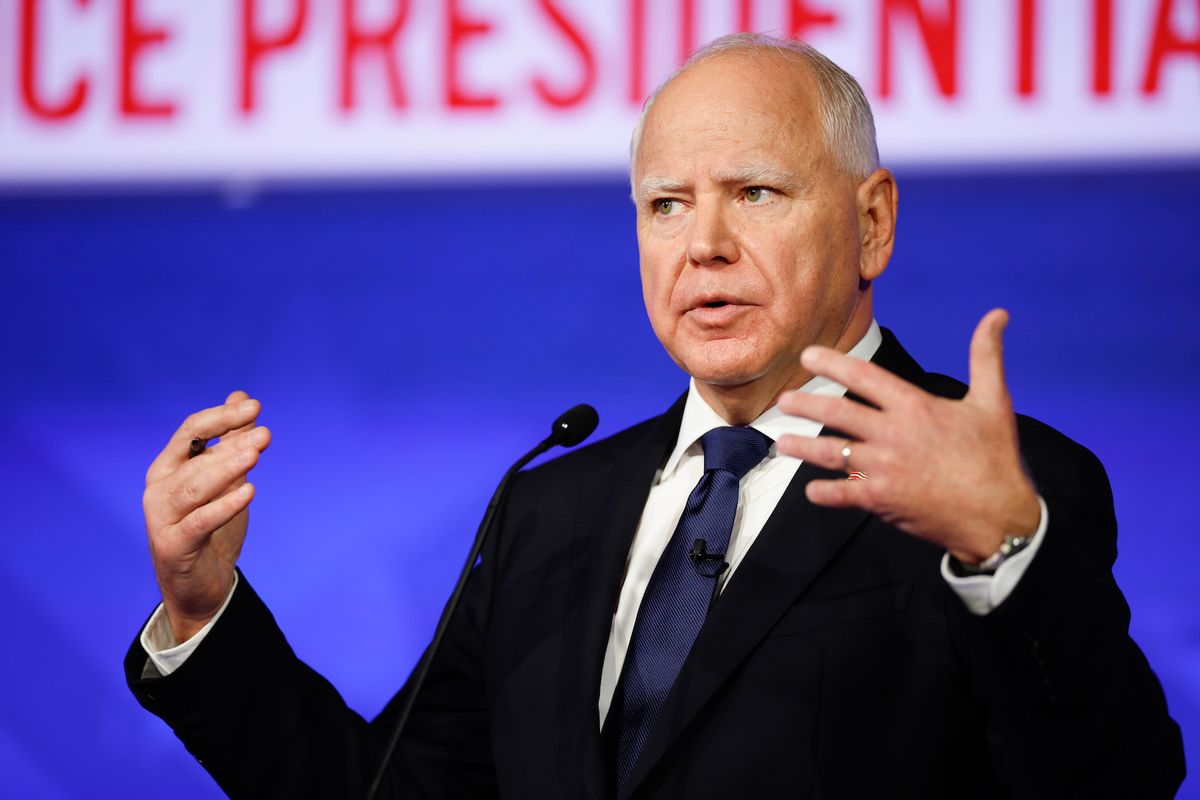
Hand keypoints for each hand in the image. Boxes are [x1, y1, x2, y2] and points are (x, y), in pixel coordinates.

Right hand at [143, 391, 270, 641]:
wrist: (200, 585)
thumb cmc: (211, 528)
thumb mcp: (225, 479)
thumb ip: (230, 440)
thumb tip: (241, 396)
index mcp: (169, 466)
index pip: (191, 431)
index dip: (222, 417)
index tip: (255, 406)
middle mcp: (159, 488)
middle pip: (195, 457)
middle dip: (231, 442)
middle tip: (265, 434)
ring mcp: (162, 518)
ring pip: (195, 488)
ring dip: (227, 469)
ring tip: (256, 454)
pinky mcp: (172, 546)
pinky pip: (199, 522)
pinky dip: (224, 506)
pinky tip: (249, 491)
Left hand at [777, 310, 1039, 563]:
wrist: (1000, 516)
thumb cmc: (995, 458)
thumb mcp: (993, 401)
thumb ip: (986, 356)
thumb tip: (998, 314)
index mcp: (915, 407)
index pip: (864, 376)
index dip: (832, 363)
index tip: (807, 355)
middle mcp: (893, 434)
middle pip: (837, 412)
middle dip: (806, 403)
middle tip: (783, 400)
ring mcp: (884, 468)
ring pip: (830, 452)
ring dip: (802, 447)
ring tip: (781, 443)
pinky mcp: (881, 499)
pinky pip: (842, 494)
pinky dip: (824, 492)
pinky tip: (811, 489)